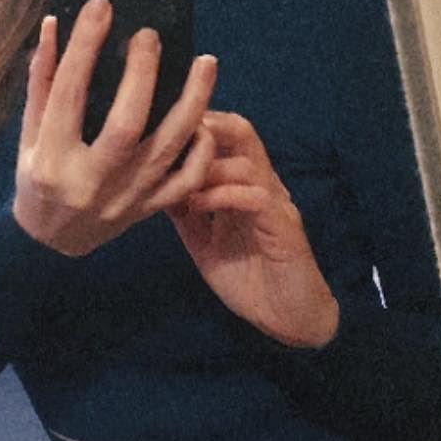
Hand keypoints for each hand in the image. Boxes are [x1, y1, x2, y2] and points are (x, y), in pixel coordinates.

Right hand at [13, 0, 217, 256]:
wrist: (50, 245)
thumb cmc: (36, 179)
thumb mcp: (27, 135)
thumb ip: (42, 82)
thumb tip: (53, 25)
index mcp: (52, 159)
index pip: (70, 95)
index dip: (85, 47)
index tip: (101, 6)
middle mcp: (91, 181)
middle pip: (126, 123)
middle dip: (143, 73)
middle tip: (150, 35)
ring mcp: (125, 198)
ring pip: (168, 148)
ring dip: (192, 101)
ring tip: (205, 61)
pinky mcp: (148, 210)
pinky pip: (185, 181)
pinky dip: (200, 150)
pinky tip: (205, 118)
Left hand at [168, 111, 339, 347]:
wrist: (287, 318)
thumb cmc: (248, 279)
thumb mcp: (203, 242)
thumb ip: (184, 213)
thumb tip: (153, 184)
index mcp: (243, 186)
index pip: (227, 137)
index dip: (199, 123)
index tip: (162, 123)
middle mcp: (262, 185)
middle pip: (243, 133)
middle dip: (209, 125)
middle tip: (174, 132)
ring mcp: (275, 203)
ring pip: (246, 162)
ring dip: (208, 167)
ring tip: (179, 180)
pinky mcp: (284, 226)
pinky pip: (256, 197)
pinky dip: (224, 195)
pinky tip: (197, 205)